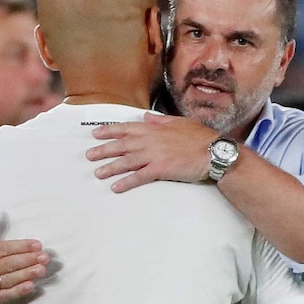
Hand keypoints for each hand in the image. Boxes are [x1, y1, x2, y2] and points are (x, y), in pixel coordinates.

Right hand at [0, 201, 49, 303]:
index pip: (2, 249)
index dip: (20, 246)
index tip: (37, 244)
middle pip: (8, 264)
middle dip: (27, 260)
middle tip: (45, 257)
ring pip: (8, 279)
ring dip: (26, 275)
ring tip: (42, 269)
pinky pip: (3, 296)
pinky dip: (17, 292)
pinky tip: (30, 287)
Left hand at [86, 113, 219, 192]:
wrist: (213, 151)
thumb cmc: (199, 137)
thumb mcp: (179, 122)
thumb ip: (160, 120)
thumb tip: (147, 117)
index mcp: (153, 128)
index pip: (126, 128)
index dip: (109, 131)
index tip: (95, 134)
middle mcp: (150, 140)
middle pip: (121, 145)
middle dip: (103, 150)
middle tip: (89, 156)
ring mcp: (154, 155)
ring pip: (126, 161)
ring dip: (110, 167)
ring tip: (98, 173)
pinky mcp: (160, 169)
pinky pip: (139, 176)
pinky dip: (126, 182)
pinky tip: (116, 187)